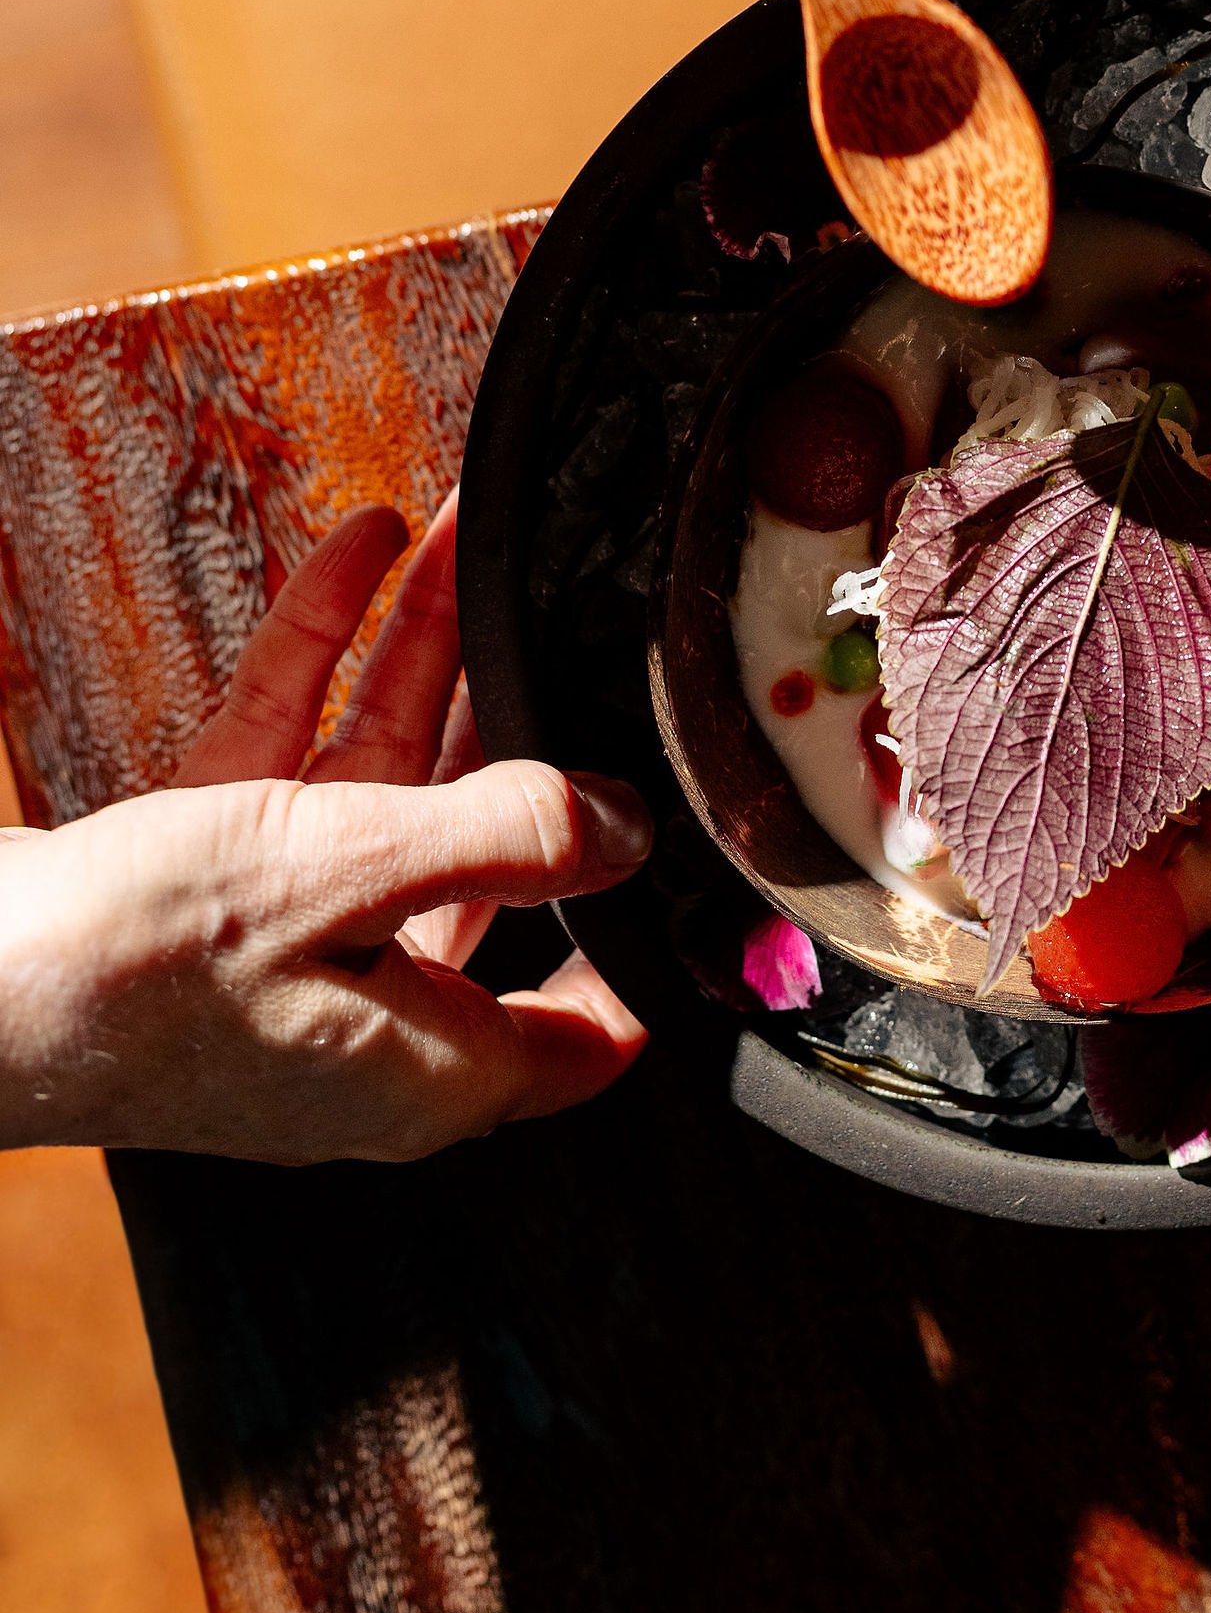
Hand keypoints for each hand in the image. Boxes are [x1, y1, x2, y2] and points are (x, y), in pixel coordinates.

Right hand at [0, 497, 649, 1162]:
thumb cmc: (124, 975)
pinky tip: (358, 556)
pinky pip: (286, 761)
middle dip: (517, 724)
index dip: (634, 958)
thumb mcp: (343, 878)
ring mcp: (278, 950)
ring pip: (381, 787)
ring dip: (420, 658)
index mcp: (421, 1064)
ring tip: (464, 548)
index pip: (574, 1033)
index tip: (683, 871)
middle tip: (562, 624)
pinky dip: (322, 659)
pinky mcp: (198, 886)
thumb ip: (499, 838)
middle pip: (478, 856)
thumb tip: (625, 828)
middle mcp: (361, 1015)